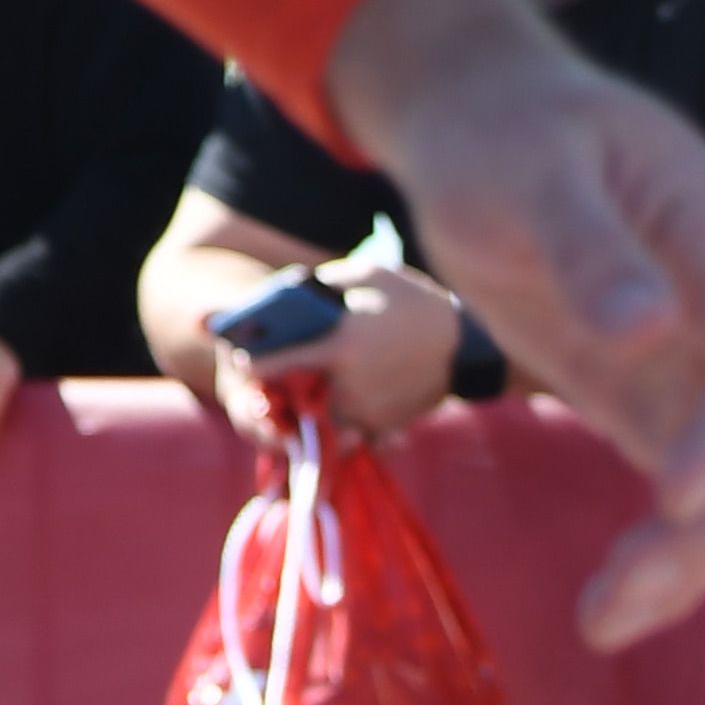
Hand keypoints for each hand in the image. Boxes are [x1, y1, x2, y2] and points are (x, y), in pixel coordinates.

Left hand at [213, 257, 455, 455]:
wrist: (468, 344)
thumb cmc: (411, 300)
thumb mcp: (364, 274)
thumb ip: (318, 283)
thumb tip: (281, 293)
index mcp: (339, 345)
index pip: (273, 362)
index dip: (249, 362)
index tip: (235, 357)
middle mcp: (349, 386)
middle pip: (290, 396)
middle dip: (275, 387)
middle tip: (266, 374)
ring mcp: (367, 413)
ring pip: (316, 416)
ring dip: (305, 405)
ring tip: (305, 383)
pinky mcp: (383, 428)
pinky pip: (345, 430)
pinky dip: (336, 419)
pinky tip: (340, 396)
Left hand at [329, 0, 704, 644]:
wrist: (486, 132)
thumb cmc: (505, 134)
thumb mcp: (529, 168)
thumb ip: (585, 243)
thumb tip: (647, 324)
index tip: (678, 492)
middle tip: (629, 587)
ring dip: (692, 559)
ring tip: (604, 615)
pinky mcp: (668, 407)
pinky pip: (694, 498)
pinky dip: (666, 556)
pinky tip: (611, 608)